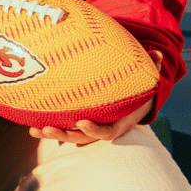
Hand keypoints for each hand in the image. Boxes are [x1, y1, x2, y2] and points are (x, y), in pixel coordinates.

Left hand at [29, 51, 162, 144]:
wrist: (135, 103)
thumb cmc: (139, 90)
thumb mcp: (148, 81)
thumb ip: (151, 68)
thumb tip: (157, 53)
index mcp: (120, 121)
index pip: (107, 131)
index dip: (94, 130)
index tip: (82, 122)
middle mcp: (103, 127)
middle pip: (82, 137)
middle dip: (65, 133)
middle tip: (47, 128)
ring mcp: (91, 127)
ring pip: (70, 134)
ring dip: (52, 133)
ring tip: (33, 129)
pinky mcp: (79, 122)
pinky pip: (65, 126)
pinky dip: (50, 126)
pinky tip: (32, 125)